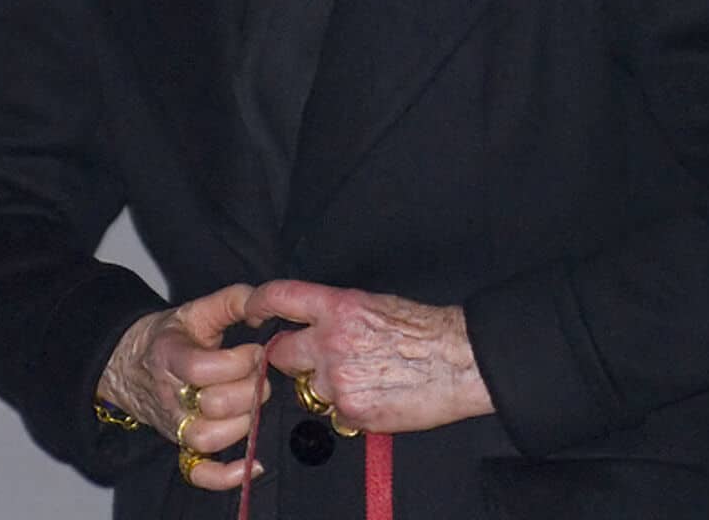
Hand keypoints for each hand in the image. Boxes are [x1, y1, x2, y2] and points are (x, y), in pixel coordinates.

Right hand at [97, 283, 268, 490]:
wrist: (130, 364)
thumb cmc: (170, 336)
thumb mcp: (197, 309)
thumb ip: (232, 300)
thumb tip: (264, 308)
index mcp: (171, 357)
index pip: (200, 368)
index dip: (236, 361)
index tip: (255, 349)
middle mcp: (170, 396)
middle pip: (211, 406)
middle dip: (247, 389)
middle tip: (259, 373)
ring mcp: (174, 425)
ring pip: (208, 439)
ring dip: (242, 422)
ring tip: (254, 401)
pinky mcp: (180, 446)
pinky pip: (199, 472)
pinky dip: (226, 475)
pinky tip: (252, 464)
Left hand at [244, 280, 492, 433]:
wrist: (457, 361)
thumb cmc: (423, 329)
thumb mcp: (374, 304)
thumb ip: (336, 314)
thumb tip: (313, 323)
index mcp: (338, 306)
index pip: (282, 297)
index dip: (258, 303)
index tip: (251, 310)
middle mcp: (330, 342)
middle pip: (280, 353)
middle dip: (291, 358)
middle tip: (314, 359)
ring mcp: (338, 380)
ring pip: (309, 387)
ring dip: (325, 385)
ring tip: (364, 377)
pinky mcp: (350, 412)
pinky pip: (334, 412)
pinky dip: (348, 407)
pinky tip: (375, 394)